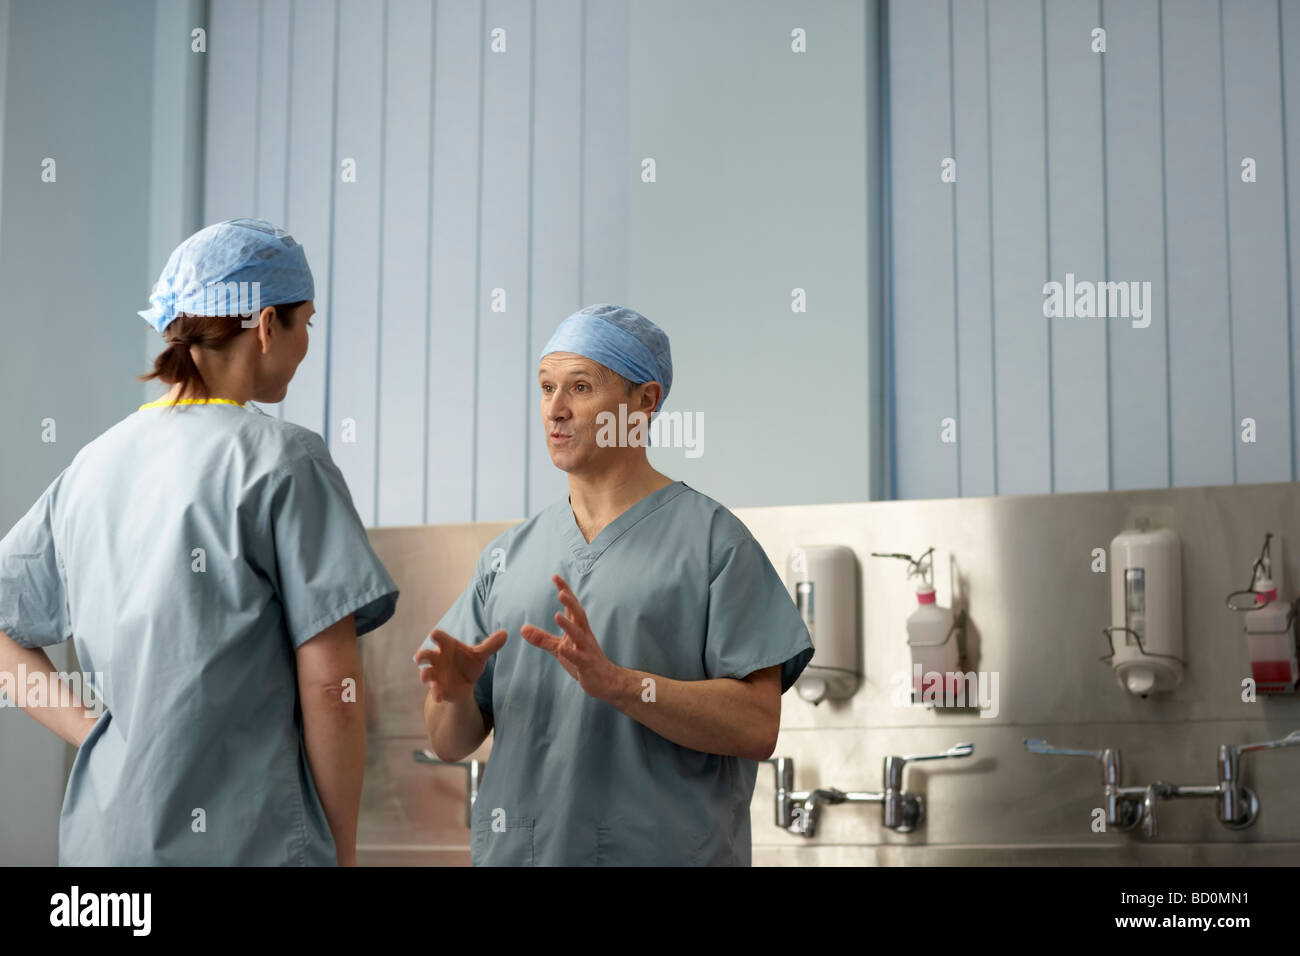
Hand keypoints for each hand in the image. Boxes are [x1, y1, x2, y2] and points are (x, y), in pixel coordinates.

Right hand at [415, 628, 505, 703]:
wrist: (465, 683)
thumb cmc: (469, 662)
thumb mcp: (480, 654)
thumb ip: (490, 645)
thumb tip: (506, 633)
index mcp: (447, 646)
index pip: (440, 638)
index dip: (437, 636)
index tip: (434, 634)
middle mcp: (438, 659)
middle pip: (426, 654)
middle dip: (422, 655)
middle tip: (420, 657)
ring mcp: (436, 673)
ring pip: (426, 672)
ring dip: (424, 675)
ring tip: (425, 677)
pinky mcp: (438, 687)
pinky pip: (435, 690)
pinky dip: (436, 693)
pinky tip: (439, 697)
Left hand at [520, 574, 623, 701]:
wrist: (607, 680)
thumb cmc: (584, 661)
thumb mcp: (560, 648)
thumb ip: (542, 638)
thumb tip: (522, 629)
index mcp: (579, 628)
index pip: (572, 606)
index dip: (565, 591)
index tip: (556, 577)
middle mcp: (584, 635)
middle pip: (579, 615)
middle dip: (571, 603)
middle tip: (561, 591)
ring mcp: (587, 650)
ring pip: (579, 635)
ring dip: (569, 625)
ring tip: (557, 615)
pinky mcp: (587, 664)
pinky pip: (579, 658)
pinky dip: (571, 653)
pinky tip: (562, 648)